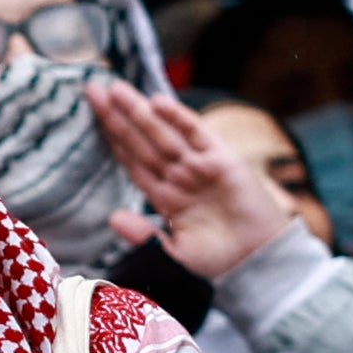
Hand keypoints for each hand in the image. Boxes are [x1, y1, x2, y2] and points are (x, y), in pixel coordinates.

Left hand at [92, 78, 285, 279]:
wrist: (261, 263)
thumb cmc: (220, 260)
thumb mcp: (175, 254)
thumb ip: (145, 236)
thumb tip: (113, 218)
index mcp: (164, 194)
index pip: (131, 160)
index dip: (112, 138)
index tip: (91, 117)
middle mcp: (179, 175)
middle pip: (141, 141)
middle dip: (117, 116)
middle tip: (92, 89)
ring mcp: (200, 166)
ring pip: (163, 133)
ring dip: (140, 111)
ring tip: (115, 89)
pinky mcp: (224, 161)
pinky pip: (198, 134)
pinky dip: (180, 118)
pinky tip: (158, 101)